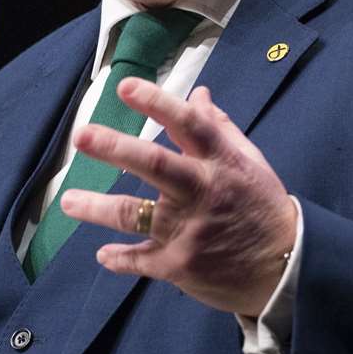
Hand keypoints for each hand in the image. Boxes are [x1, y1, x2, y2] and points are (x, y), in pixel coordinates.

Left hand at [59, 77, 298, 316]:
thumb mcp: (248, 161)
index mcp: (220, 160)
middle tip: (82, 135)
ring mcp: (188, 230)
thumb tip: (198, 93)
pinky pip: (140, 259)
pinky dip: (119, 257)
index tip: (125, 87)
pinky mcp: (180, 264)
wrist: (284, 266)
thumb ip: (219, 128)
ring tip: (67, 202)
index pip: (188, 123)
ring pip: (134, 214)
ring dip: (97, 208)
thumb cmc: (260, 205)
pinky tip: (102, 254)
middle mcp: (201, 190)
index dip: (156, 103)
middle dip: (115, 148)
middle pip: (154, 164)